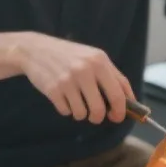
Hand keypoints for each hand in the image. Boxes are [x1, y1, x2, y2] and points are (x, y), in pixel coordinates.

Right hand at [13, 33, 132, 123]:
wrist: (34, 49)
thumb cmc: (70, 56)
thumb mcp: (94, 58)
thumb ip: (113, 77)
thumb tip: (130, 103)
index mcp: (99, 62)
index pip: (118, 94)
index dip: (121, 111)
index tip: (118, 117)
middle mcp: (84, 70)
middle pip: (99, 109)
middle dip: (99, 117)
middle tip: (96, 116)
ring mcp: (67, 80)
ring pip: (82, 114)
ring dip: (81, 113)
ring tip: (76, 101)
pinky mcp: (53, 89)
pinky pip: (66, 112)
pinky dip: (67, 109)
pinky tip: (63, 97)